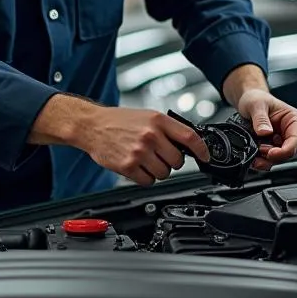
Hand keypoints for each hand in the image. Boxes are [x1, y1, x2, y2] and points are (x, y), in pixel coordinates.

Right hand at [79, 106, 210, 185]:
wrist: (91, 125)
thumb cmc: (118, 121)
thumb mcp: (146, 116)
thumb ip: (167, 129)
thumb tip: (188, 145)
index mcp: (157, 120)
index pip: (190, 138)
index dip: (202, 150)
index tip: (205, 157)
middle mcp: (150, 136)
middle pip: (177, 161)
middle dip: (171, 161)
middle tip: (159, 156)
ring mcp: (139, 152)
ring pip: (164, 173)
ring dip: (157, 171)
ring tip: (144, 159)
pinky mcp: (128, 166)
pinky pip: (148, 181)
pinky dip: (144, 177)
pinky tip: (136, 166)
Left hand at [235, 89, 296, 169]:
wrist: (247, 100)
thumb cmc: (256, 98)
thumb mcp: (256, 104)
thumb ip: (260, 118)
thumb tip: (265, 132)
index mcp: (293, 119)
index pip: (296, 138)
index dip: (285, 150)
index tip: (271, 153)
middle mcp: (290, 130)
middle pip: (289, 150)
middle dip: (275, 155)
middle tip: (259, 152)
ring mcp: (281, 139)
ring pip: (280, 156)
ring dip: (268, 160)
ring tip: (255, 158)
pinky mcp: (272, 144)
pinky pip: (270, 156)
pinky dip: (263, 159)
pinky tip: (255, 158)